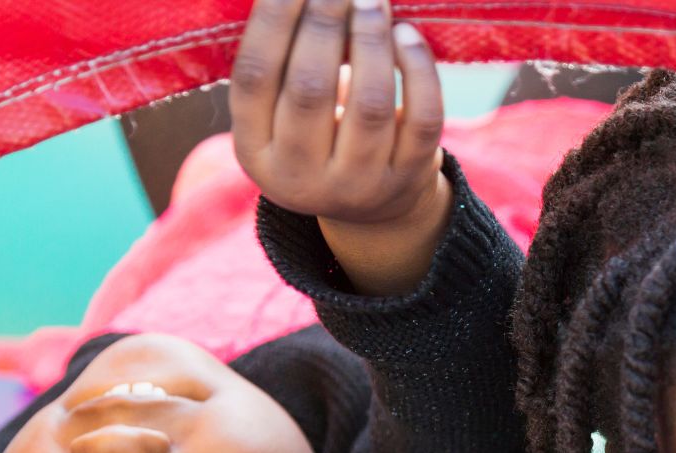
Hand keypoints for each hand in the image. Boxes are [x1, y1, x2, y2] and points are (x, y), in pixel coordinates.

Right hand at [230, 0, 450, 292]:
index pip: (256, 76)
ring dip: (372, 40)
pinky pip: (420, 119)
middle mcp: (303, 178)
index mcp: (256, 154)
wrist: (370, 208)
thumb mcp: (281, 112)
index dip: (273, 18)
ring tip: (372, 0)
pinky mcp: (407, 180)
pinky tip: (407, 35)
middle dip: (325, 22)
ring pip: (370, 105)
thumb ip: (283, 59)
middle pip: (310, 88)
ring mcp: (359, 185)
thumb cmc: (317, 136)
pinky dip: (418, 70)